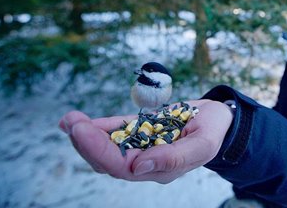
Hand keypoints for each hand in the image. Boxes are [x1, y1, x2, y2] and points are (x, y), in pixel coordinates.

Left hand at [58, 99, 233, 182]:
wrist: (218, 117)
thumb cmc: (214, 131)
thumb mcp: (203, 144)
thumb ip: (175, 159)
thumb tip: (139, 167)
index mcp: (160, 169)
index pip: (123, 167)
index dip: (100, 152)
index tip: (83, 131)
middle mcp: (146, 161)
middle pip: (108, 160)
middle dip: (87, 142)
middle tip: (72, 122)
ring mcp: (141, 145)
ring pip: (107, 147)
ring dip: (86, 135)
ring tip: (69, 120)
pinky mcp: (140, 130)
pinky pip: (115, 131)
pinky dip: (97, 126)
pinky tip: (77, 121)